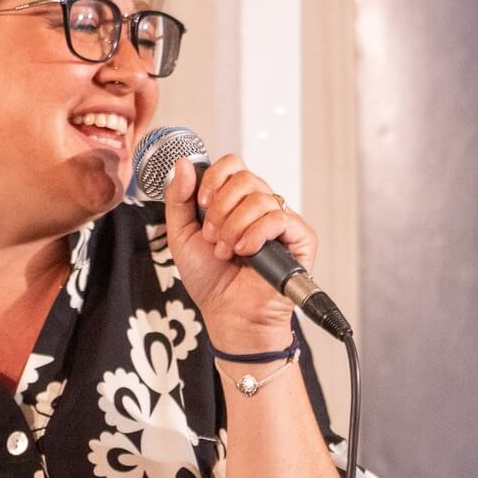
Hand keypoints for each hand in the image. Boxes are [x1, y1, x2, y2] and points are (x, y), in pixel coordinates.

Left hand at [162, 154, 317, 346]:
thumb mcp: (181, 235)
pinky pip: (279, 218)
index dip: (215, 178)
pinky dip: (255, 234)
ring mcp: (281, 220)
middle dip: (221, 208)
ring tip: (227, 251)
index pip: (233, 165)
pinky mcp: (300, 237)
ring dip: (234, 226)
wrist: (227, 313)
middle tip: (212, 236)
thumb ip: (178, 199)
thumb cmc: (209, 279)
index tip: (201, 203)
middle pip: (245, 177)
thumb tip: (184, 163)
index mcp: (235, 201)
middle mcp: (260, 206)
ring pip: (260, 198)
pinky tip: (245, 252)